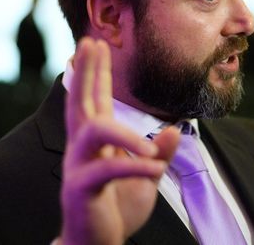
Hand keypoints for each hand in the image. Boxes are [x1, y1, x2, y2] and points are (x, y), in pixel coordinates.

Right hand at [58, 38, 179, 244]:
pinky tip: (156, 166)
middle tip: (90, 42)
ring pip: (92, 130)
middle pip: (80, 102)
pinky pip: (106, 170)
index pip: (93, 100)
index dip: (94, 73)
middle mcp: (82, 148)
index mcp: (96, 143)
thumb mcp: (146, 177)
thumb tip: (175, 130)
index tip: (96, 44)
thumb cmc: (118, 210)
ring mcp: (78, 167)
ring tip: (152, 148)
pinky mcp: (81, 189)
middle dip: (86, 71)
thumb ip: (159, 154)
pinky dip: (135, 166)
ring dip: (125, 133)